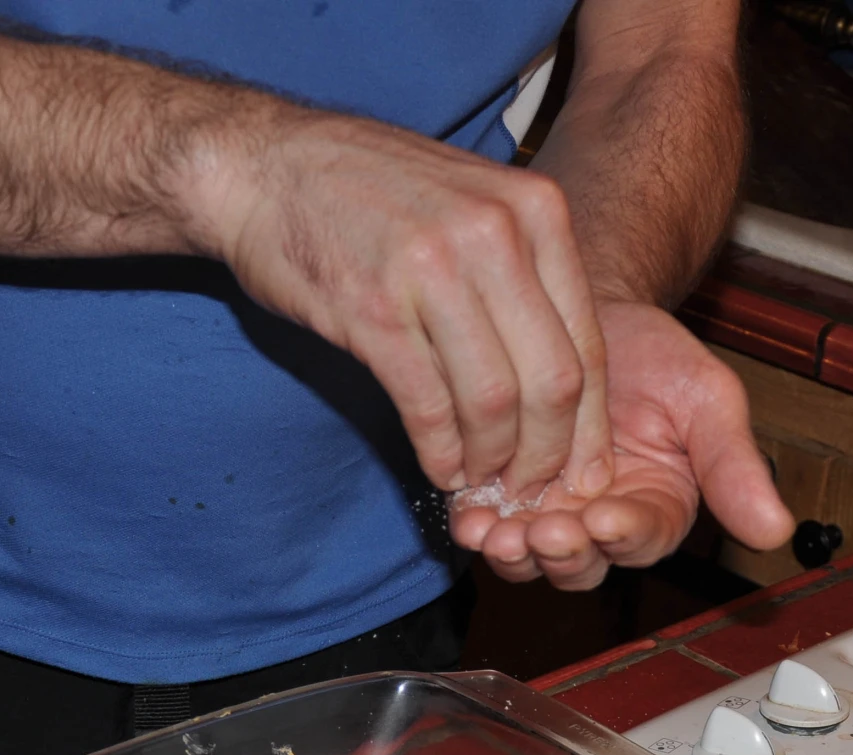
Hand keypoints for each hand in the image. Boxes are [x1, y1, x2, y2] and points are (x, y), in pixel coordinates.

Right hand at [193, 109, 615, 502]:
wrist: (263, 166)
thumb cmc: (366, 191)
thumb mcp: (472, 201)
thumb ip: (522, 268)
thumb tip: (561, 369)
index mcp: (535, 209)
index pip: (588, 342)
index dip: (589, 425)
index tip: (583, 472)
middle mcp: (494, 235)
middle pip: (553, 381)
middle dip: (548, 455)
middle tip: (532, 489)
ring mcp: (433, 271)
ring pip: (495, 402)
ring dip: (491, 460)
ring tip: (480, 481)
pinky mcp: (374, 311)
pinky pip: (428, 405)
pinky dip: (440, 451)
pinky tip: (439, 469)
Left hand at [448, 301, 792, 590]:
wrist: (585, 311)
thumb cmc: (654, 355)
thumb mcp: (708, 399)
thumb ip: (736, 466)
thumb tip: (776, 529)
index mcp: (658, 508)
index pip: (644, 540)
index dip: (624, 536)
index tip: (606, 519)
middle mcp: (600, 522)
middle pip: (581, 562)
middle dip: (560, 552)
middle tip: (543, 532)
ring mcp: (546, 512)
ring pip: (529, 556)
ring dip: (513, 552)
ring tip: (496, 532)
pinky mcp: (498, 496)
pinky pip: (485, 526)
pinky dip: (475, 526)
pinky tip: (467, 514)